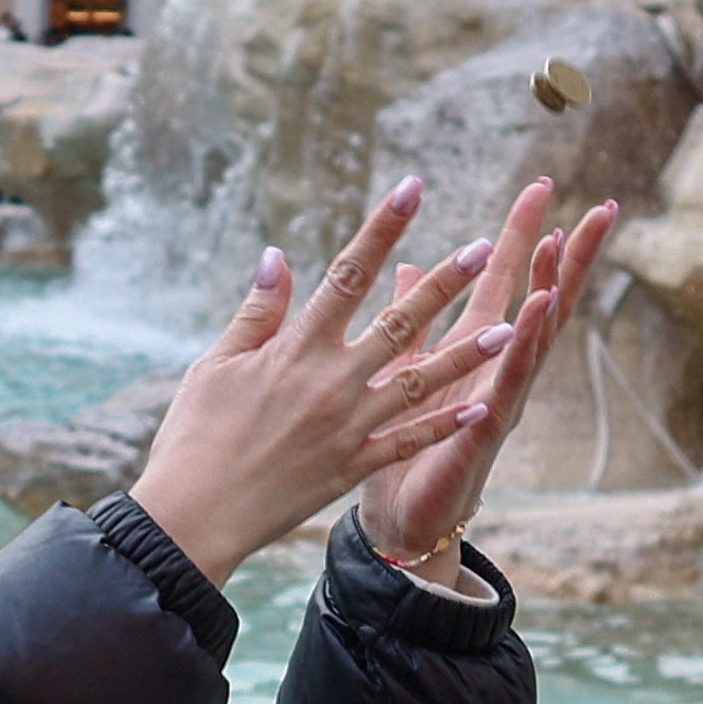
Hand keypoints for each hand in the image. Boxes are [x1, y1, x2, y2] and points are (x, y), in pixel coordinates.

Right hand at [125, 177, 509, 584]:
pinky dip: (444, 424)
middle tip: (488, 249)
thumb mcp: (216, 364)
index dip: (382, 228)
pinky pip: (409, 441)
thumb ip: (258, 311)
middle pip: (400, 321)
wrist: (195, 514)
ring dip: (466, 354)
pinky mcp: (353, 466)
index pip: (347, 273)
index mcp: (296, 348)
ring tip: (507, 328)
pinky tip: (480, 406)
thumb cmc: (194, 434)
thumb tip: (278, 256)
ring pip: (419, 381)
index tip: (412, 189)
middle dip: (445, 283)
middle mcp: (331, 380)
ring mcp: (348, 425)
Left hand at [358, 182, 617, 580]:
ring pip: (534, 344)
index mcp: (476, 349)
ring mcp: (498, 404)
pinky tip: (533, 324)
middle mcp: (498, 371)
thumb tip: (410, 264)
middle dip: (569, 258)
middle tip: (600, 211)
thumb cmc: (405, 444)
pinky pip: (504, 391)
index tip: (543, 188)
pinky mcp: (481, 437)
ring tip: (565, 258)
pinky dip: (519, 357)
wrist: (398, 517)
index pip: (512, 282)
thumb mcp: (404, 366)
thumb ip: (412, 317)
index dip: (528, 237)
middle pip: (545, 304)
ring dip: (552, 301)